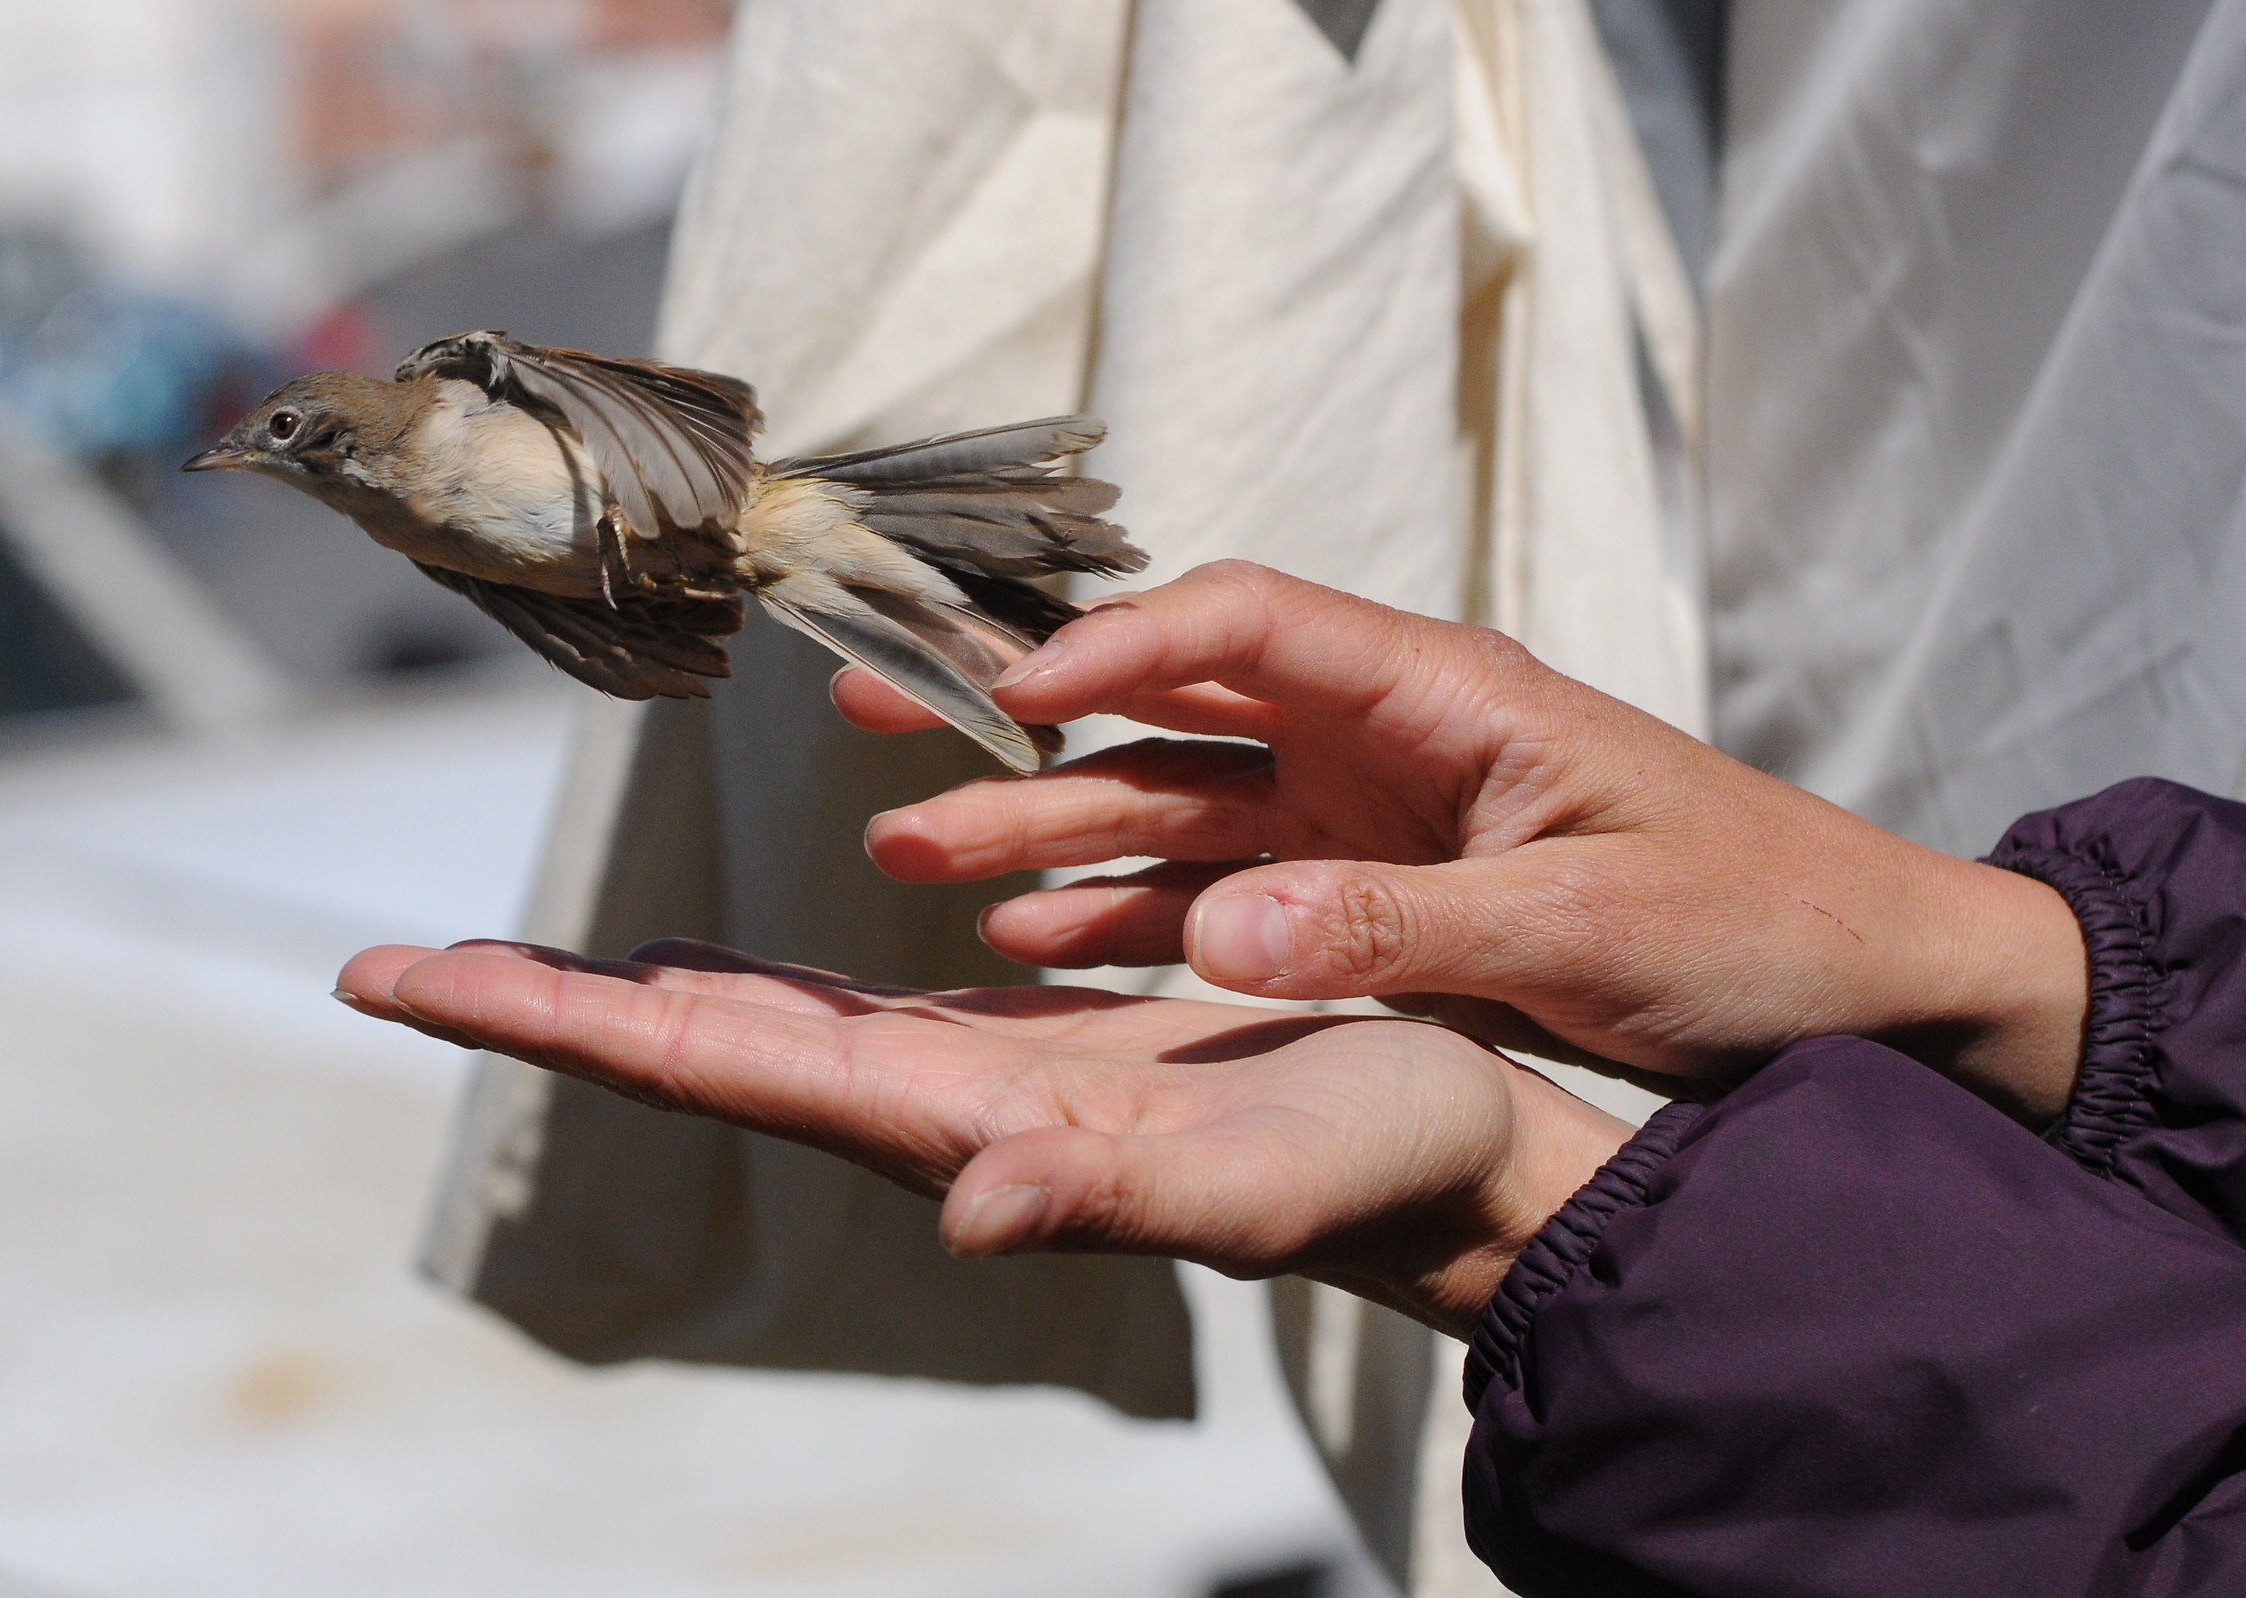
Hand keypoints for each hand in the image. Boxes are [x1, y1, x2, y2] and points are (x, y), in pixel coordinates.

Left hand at [334, 938, 1631, 1335]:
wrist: (1448, 1171)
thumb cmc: (1375, 1166)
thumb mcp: (1260, 1179)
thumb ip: (1111, 1202)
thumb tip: (969, 1213)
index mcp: (959, 1127)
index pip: (713, 1069)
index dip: (558, 1025)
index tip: (409, 980)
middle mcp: (933, 1114)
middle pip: (696, 1051)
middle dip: (545, 1008)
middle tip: (396, 965)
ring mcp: (972, 1087)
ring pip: (756, 1032)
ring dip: (629, 996)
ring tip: (517, 958)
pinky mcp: (1027, 1057)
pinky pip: (848, 1011)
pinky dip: (754, 982)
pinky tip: (721, 966)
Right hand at [836, 562, 2086, 1120]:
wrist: (1862, 984)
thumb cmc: (1758, 921)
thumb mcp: (1588, 931)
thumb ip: (1403, 930)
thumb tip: (1223, 937)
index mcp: (1445, 694)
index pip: (1245, 623)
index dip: (1114, 641)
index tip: (999, 687)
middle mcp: (1386, 737)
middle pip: (1174, 703)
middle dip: (1025, 714)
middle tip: (878, 719)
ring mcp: (1370, 818)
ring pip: (1178, 806)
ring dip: (1051, 831)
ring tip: (917, 858)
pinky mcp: (1373, 899)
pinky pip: (1223, 896)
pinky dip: (1131, 919)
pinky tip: (1036, 943)